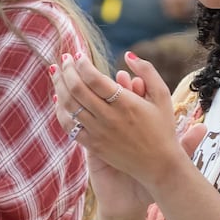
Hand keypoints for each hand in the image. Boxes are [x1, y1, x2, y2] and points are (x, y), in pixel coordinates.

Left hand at [53, 49, 185, 191]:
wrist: (158, 165)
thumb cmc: (163, 128)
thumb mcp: (162, 96)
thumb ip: (147, 71)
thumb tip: (127, 55)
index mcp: (126, 103)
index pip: (94, 78)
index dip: (82, 64)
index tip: (79, 54)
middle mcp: (109, 118)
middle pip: (77, 89)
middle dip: (67, 70)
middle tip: (64, 58)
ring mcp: (98, 133)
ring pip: (69, 106)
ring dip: (59, 86)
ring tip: (56, 72)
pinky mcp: (93, 145)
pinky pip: (69, 126)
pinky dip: (59, 110)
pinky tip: (58, 97)